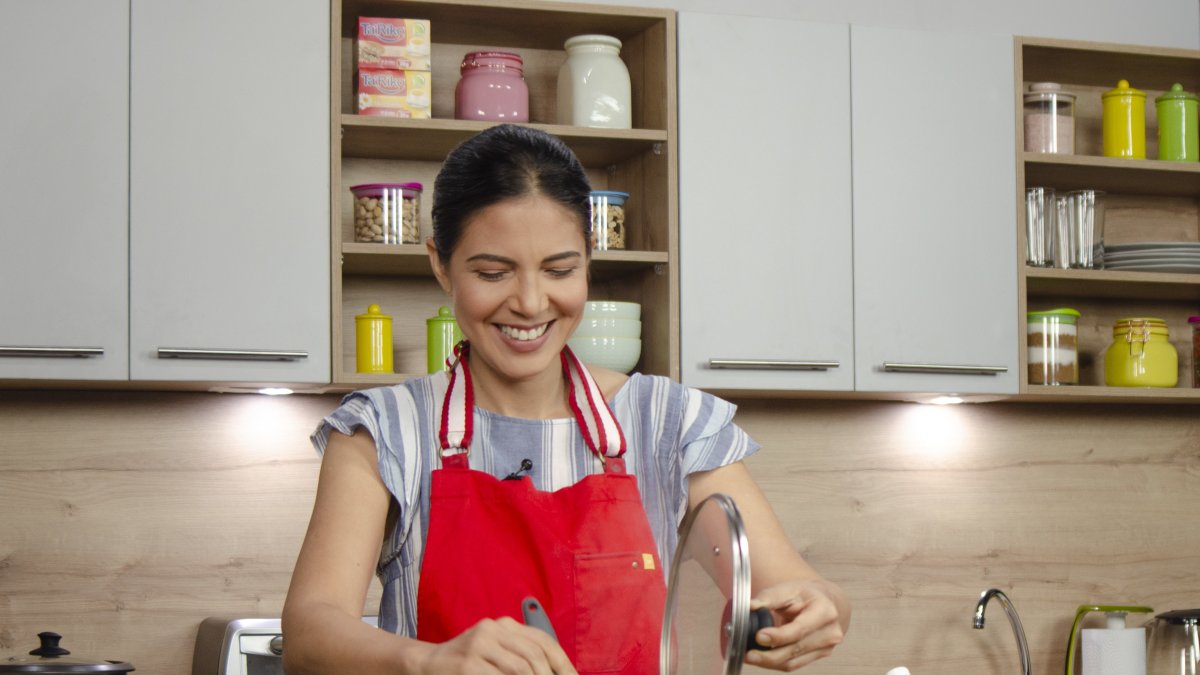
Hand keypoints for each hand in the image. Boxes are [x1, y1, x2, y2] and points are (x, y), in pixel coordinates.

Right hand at [417, 616, 576, 674]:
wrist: (427, 664)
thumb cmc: (467, 664)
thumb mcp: (496, 653)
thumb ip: (521, 658)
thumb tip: (552, 672)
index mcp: (505, 625)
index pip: (544, 642)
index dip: (563, 664)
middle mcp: (494, 629)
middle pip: (535, 655)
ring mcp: (480, 644)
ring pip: (521, 668)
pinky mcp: (468, 663)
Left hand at [743, 580, 845, 670]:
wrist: (828, 603)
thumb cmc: (807, 595)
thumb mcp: (790, 588)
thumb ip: (770, 597)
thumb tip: (750, 606)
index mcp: (824, 611)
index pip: (800, 629)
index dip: (778, 636)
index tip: (759, 636)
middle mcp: (829, 633)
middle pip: (795, 650)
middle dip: (769, 655)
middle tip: (748, 654)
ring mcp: (825, 648)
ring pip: (792, 662)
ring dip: (768, 662)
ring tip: (750, 656)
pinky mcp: (817, 657)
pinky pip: (792, 664)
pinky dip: (774, 663)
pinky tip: (761, 658)